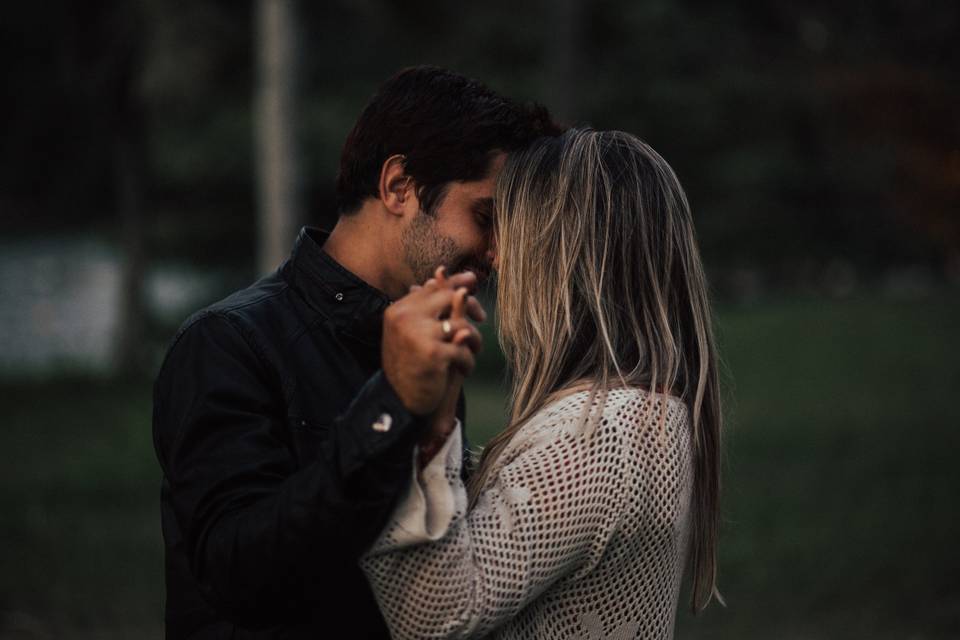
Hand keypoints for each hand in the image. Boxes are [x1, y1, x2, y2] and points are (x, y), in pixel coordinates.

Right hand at [382, 267, 484, 416]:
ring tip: (472, 353)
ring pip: (462, 325)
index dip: (455, 284)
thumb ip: (425, 306)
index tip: (472, 281)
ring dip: (474, 340)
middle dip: (470, 307)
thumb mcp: (414, 331)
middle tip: (481, 318)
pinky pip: (464, 349)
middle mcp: (405, 318)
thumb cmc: (410, 365)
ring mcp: (419, 335)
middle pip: (449, 297)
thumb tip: (440, 273)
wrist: (399, 402)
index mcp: (398, 310)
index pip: (432, 287)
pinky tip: (464, 371)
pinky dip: (469, 362)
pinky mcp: (434, 353)